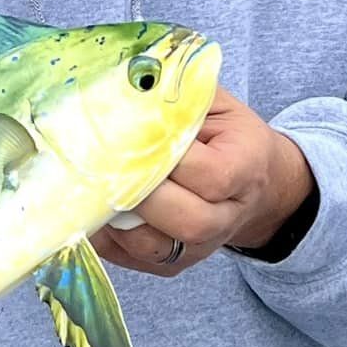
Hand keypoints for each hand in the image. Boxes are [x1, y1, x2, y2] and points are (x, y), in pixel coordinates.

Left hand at [88, 86, 314, 276]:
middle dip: (139, 191)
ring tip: (91, 183)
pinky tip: (90, 203)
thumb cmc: (227, 136)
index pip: (209, 174)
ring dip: (115, 216)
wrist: (256, 186)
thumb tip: (128, 82)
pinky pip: (130, 257)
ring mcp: (200, 248)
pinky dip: (104, 233)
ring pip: (153, 245)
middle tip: (102, 162)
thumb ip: (180, 94)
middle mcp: (227, 217)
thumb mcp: (216, 104)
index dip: (167, 156)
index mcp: (246, 168)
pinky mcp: (172, 265)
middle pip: (184, 219)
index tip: (132, 133)